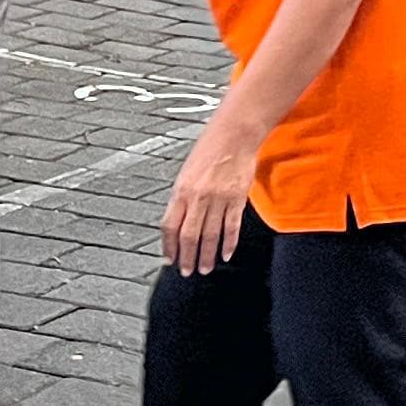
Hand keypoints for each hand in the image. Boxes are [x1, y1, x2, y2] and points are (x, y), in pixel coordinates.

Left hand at [162, 116, 261, 275]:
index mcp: (181, 190)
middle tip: (187, 271)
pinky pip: (231, 227)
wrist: (234, 135)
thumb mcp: (187, 173)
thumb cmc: (209, 149)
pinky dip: (229, 244)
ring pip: (210, 235)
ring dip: (206, 256)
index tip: (169, 258)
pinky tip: (225, 254)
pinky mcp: (237, 199)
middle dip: (187, 258)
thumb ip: (182, 198)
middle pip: (189, 236)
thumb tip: (178, 222)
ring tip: (205, 268)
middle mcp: (198, 197)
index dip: (168, 246)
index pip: (170, 226)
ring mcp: (219, 199)